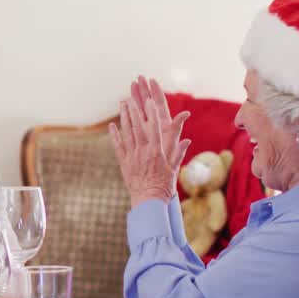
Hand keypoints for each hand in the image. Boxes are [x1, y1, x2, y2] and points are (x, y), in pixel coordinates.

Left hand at [110, 76, 190, 205]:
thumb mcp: (174, 169)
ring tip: (122, 104)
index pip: (154, 128)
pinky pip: (117, 146)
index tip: (149, 100)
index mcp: (156, 151)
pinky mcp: (123, 162)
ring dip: (123, 117)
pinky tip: (112, 125)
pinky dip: (114, 135)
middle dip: (133, 110)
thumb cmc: (164, 185)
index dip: (151, 113)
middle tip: (130, 96)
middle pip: (137, 127)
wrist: (148, 200)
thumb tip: (187, 140)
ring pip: (126, 133)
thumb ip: (178, 152)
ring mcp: (131, 156)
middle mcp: (142, 151)